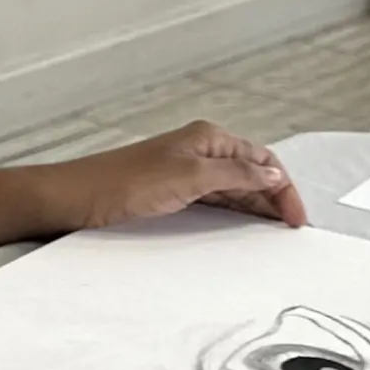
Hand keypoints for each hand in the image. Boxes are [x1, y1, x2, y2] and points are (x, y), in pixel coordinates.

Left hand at [48, 121, 304, 230]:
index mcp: (208, 138)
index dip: (283, 187)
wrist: (73, 199)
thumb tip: (272, 174)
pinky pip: (212, 200)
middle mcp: (199, 150)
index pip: (262, 159)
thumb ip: (234, 174)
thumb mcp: (188, 177)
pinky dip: (231, 211)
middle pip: (250, 173)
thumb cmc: (121, 182)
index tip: (296, 216)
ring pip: (232, 188)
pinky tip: (239, 226)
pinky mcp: (170, 191)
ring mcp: (184, 171)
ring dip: (254, 206)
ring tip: (272, 230)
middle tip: (290, 227)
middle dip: (274, 197)